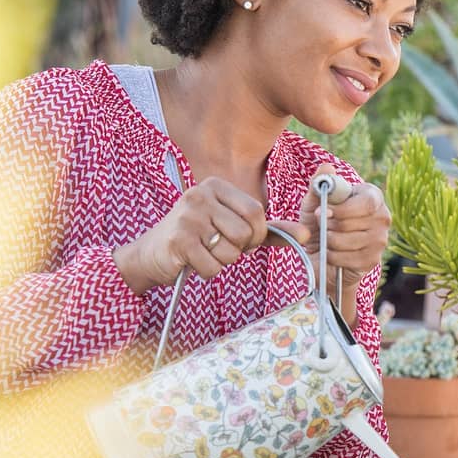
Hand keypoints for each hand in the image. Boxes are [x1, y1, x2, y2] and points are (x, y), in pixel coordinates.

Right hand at [113, 178, 307, 293]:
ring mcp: (187, 216)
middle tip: (217, 246)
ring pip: (230, 252)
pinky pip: (212, 266)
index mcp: (215, 185)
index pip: (256, 213)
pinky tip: (191, 261)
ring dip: (220, 261)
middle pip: (245, 233)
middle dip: (237, 249)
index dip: (254, 235)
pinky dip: (206, 271)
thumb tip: (306, 233)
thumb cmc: (198, 239)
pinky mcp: (178, 240)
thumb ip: (269, 229)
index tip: (240, 239)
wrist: (151, 255)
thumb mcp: (232, 227)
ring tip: (203, 252)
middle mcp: (200, 195)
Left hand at [298, 164, 390, 282]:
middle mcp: (383, 217)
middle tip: (321, 227)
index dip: (342, 210)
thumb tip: (326, 167)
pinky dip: (332, 257)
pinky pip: (347, 259)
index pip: (366, 203)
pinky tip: (330, 253)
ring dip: (328, 242)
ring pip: (347, 242)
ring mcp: (380, 240)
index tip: (322, 212)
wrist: (320, 252)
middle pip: (351, 224)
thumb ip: (319, 183)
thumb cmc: (320, 221)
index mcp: (373, 196)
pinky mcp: (373, 261)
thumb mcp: (315, 200)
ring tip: (325, 238)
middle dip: (328, 226)